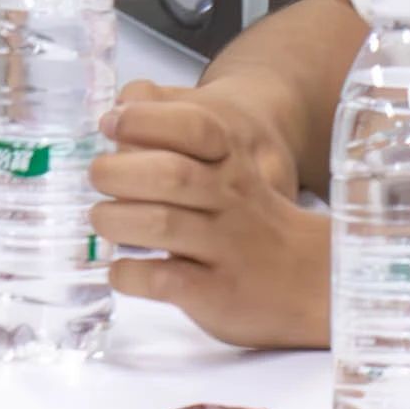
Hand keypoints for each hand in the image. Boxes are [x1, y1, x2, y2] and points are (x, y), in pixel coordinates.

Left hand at [89, 80, 331, 347]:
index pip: (194, 126)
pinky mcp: (218, 293)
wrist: (311, 275)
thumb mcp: (225, 158)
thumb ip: (172, 126)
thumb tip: (114, 115)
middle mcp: (232, 199)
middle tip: (98, 178)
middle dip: (118, 172)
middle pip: (170, 174)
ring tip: (104, 221)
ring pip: (162, 224)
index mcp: (232, 158)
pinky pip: (164, 279)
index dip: (144, 120)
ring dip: (116, 220)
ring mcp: (227, 247)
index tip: (110, 124)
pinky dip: (129, 273)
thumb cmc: (245, 208)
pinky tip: (122, 269)